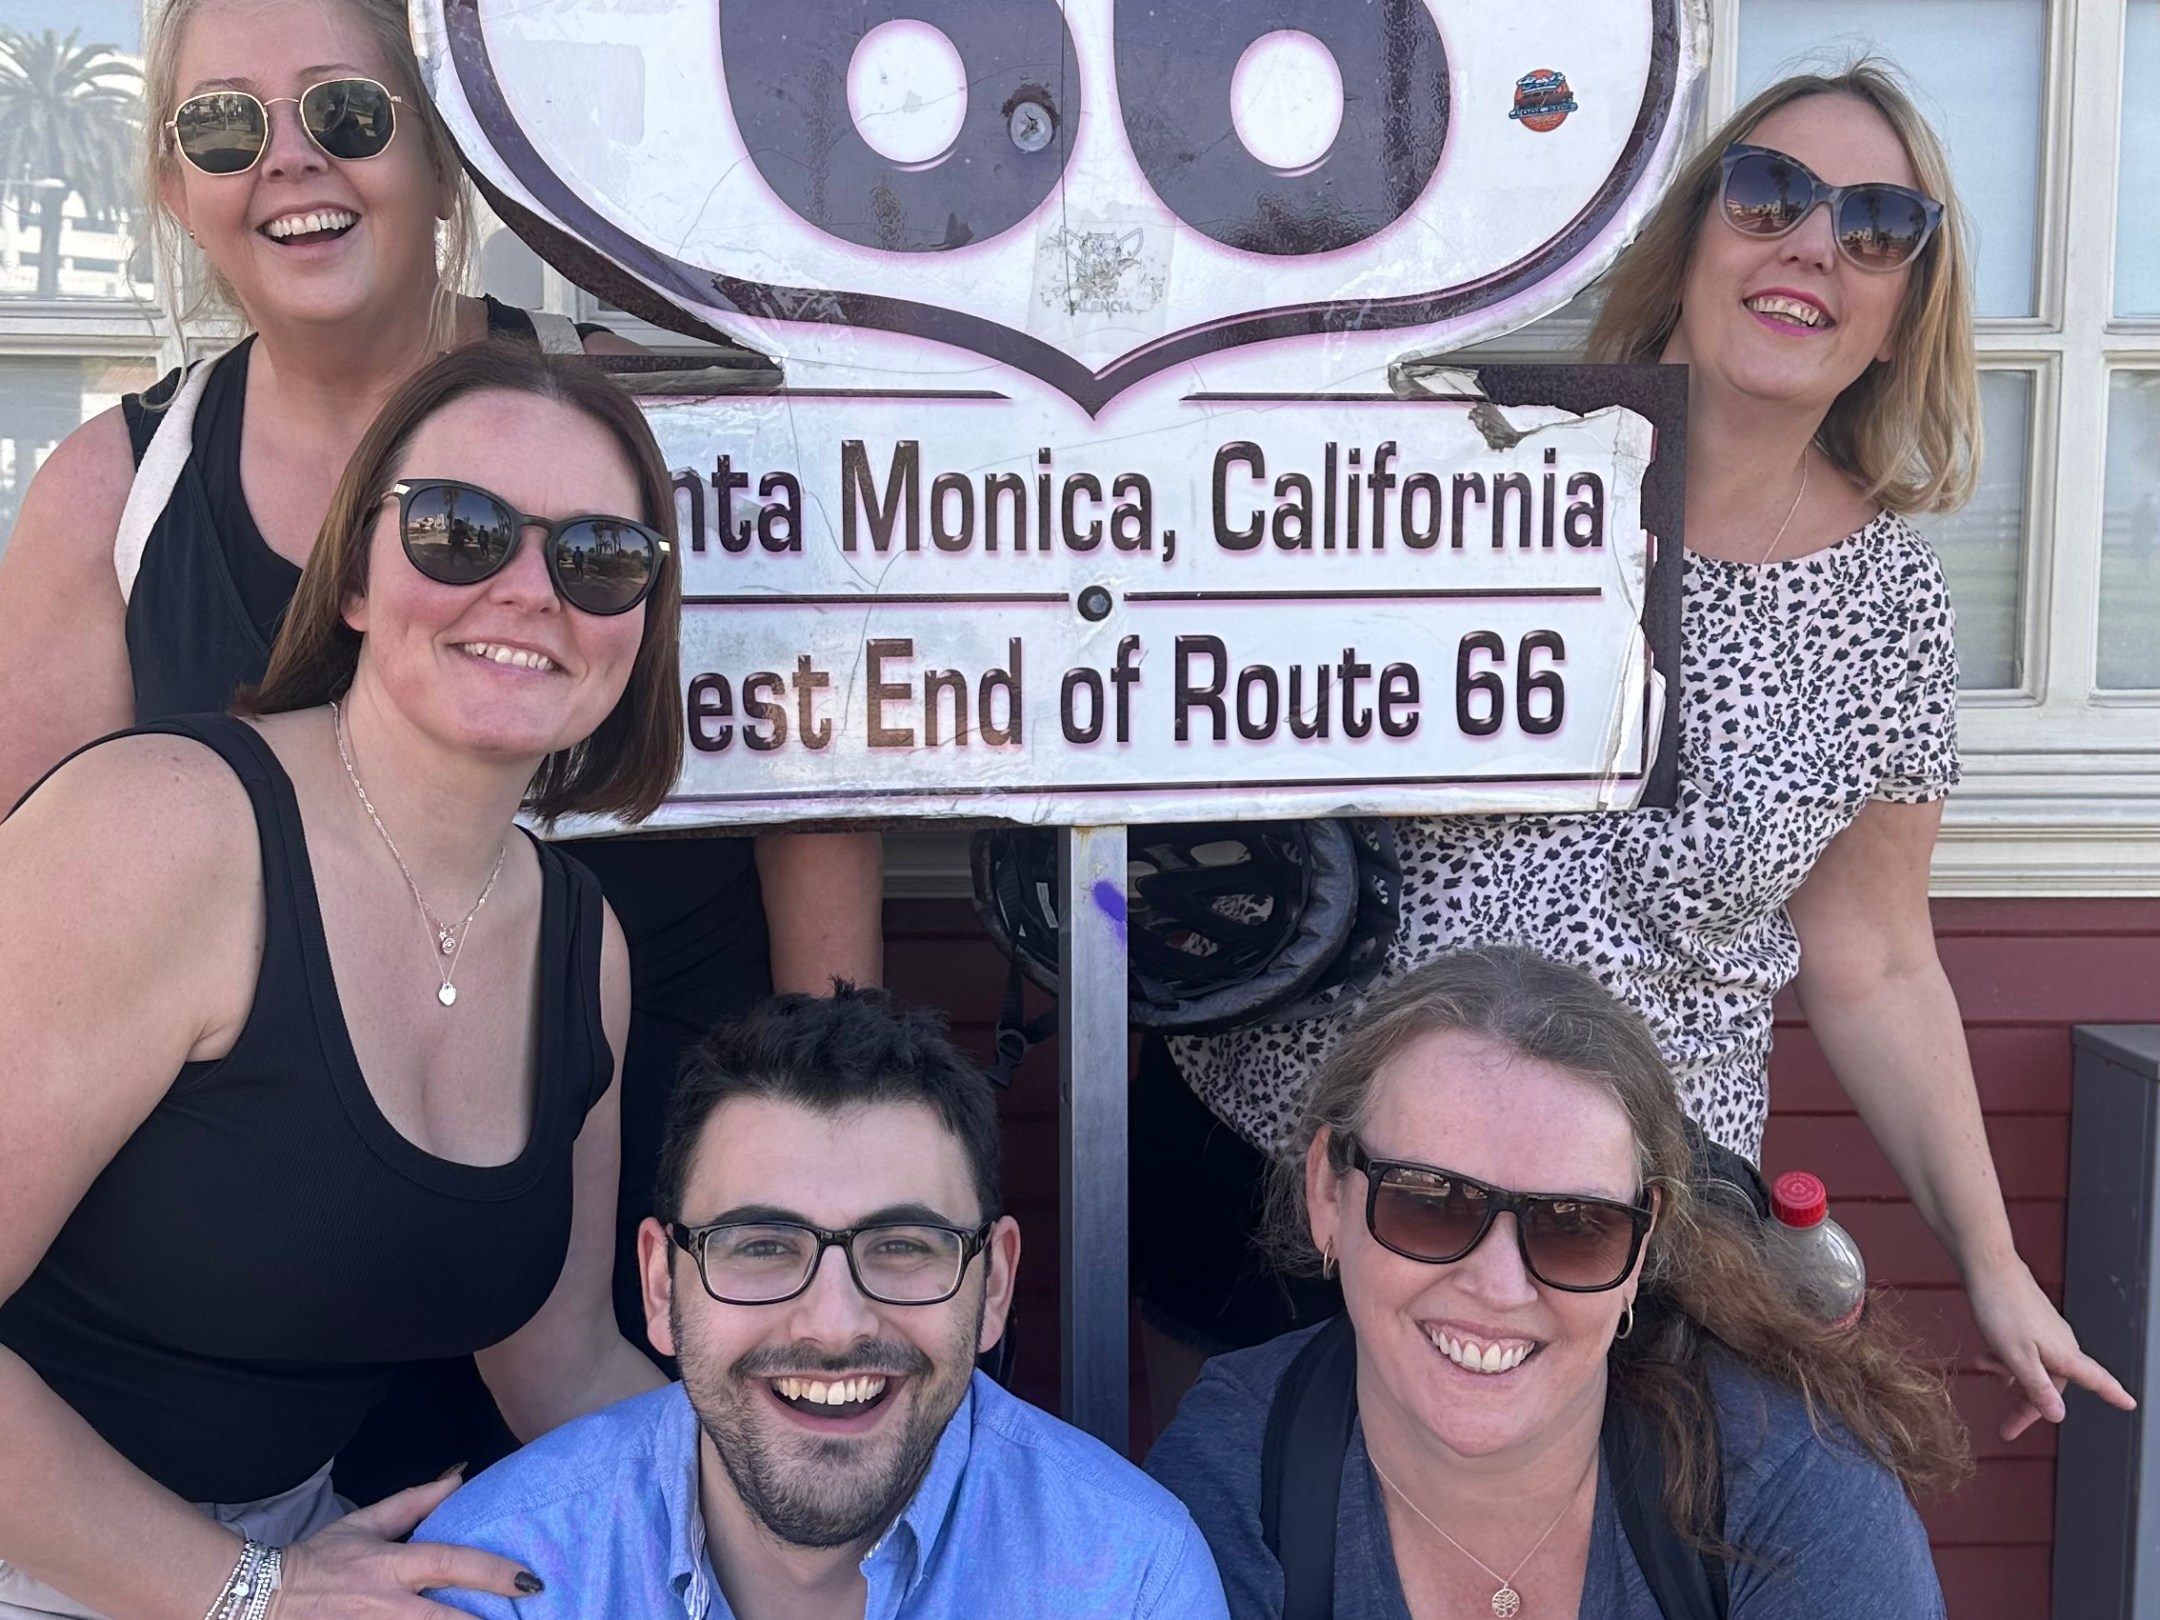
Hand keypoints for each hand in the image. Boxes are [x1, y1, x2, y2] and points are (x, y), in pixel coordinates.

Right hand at [266, 1470, 543, 1617]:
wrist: (259, 1599)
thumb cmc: (319, 1560)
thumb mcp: (365, 1523)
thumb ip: (415, 1502)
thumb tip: (459, 1476)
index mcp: (390, 1564)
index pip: (450, 1562)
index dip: (492, 1572)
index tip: (529, 1580)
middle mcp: (385, 1604)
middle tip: (528, 1617)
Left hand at [1966, 1258, 2136, 1440]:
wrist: (1987, 1266)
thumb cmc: (2002, 1309)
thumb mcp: (2017, 1357)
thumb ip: (2038, 1387)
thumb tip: (2058, 1415)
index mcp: (2065, 1354)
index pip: (2096, 1380)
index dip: (2113, 1394)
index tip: (2130, 1404)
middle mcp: (2061, 1343)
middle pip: (2052, 1384)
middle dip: (2028, 1404)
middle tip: (2007, 1428)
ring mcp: (2044, 1331)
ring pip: (2031, 1366)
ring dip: (2009, 1374)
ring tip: (1983, 1366)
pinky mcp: (2028, 1321)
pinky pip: (2020, 1350)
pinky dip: (2004, 1357)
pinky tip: (1985, 1358)